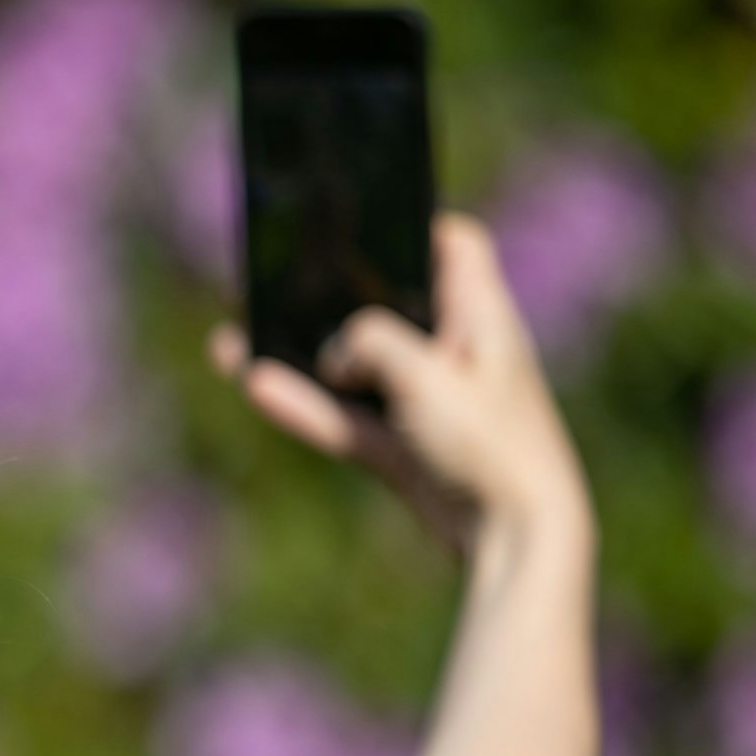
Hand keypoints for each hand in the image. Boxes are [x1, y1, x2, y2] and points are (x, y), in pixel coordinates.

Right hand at [208, 213, 592, 556]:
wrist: (517, 541)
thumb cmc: (488, 446)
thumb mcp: (425, 375)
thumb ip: (371, 341)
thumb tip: (336, 352)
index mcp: (481, 317)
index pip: (456, 246)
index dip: (414, 224)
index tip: (363, 215)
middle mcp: (455, 353)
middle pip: (387, 304)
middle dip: (332, 293)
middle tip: (277, 273)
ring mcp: (427, 404)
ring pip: (354, 367)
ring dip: (302, 354)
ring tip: (238, 336)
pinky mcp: (405, 450)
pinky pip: (345, 417)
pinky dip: (305, 405)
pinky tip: (255, 384)